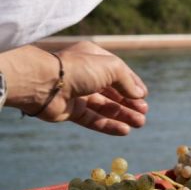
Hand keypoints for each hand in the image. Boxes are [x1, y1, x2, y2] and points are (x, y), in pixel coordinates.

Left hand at [4, 42, 147, 134]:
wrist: (46, 84)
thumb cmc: (80, 69)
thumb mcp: (112, 68)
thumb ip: (128, 82)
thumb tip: (139, 95)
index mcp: (95, 59)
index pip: (118, 73)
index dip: (132, 85)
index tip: (144, 96)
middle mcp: (86, 75)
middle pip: (112, 92)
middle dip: (129, 102)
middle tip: (144, 113)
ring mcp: (77, 94)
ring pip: (104, 107)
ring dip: (123, 115)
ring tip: (140, 123)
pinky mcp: (70, 111)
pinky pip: (92, 119)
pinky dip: (109, 125)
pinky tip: (124, 130)